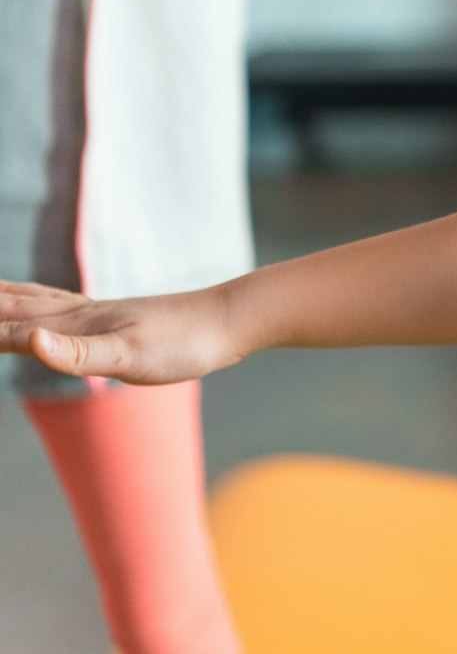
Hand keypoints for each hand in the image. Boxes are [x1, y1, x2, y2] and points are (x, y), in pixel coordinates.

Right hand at [0, 281, 243, 384]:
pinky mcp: (114, 320)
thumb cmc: (185, 343)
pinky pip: (59, 307)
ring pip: (32, 301)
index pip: (2, 328)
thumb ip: (78, 354)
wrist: (231, 320)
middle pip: (8, 306)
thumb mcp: (130, 357)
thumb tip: (29, 340)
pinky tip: (43, 311)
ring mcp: (95, 314)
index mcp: (72, 325)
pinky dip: (35, 304)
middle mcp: (77, 314)